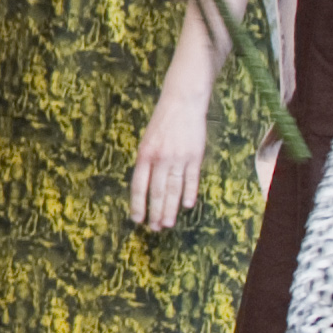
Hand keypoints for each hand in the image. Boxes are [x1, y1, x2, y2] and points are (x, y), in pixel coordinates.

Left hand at [129, 79, 212, 232]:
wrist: (182, 103)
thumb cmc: (162, 123)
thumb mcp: (147, 141)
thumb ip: (146, 163)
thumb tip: (145, 187)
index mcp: (144, 155)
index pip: (139, 185)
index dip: (138, 204)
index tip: (137, 220)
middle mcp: (160, 158)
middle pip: (157, 191)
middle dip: (155, 212)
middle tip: (155, 229)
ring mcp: (178, 158)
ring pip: (174, 189)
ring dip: (171, 208)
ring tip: (168, 223)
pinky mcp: (195, 156)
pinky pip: (191, 179)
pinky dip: (189, 193)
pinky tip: (186, 206)